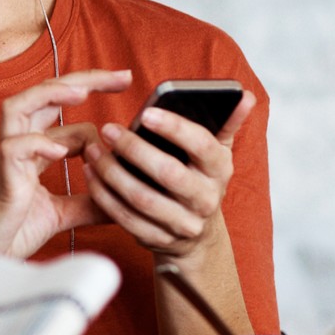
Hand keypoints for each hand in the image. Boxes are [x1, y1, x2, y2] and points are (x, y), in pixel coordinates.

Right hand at [0, 68, 131, 256]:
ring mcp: (6, 160)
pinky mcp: (0, 181)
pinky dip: (36, 143)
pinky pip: (12, 148)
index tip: (126, 94)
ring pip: (18, 107)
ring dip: (50, 94)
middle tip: (122, 76)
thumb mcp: (58, 215)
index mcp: (32, 150)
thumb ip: (86, 204)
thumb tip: (121, 202)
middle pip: (44, 95)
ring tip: (83, 92)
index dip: (92, 99)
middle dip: (83, 80)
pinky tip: (61, 150)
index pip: (61, 109)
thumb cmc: (8, 234)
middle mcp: (19, 146)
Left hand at [82, 90, 255, 258]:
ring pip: (142, 198)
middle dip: (134, 149)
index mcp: (220, 170)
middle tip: (108, 130)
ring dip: (111, 173)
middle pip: (168, 173)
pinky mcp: (157, 239)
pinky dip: (104, 196)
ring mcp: (182, 224)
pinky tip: (90, 174)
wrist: (196, 235)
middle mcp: (205, 199)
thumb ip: (226, 122)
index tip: (146, 113)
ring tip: (92, 149)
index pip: (202, 145)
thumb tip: (245, 95)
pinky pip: (125, 218)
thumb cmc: (199, 178)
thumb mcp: (216, 152)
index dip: (175, 128)